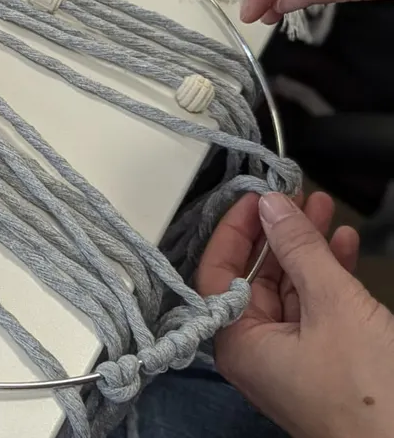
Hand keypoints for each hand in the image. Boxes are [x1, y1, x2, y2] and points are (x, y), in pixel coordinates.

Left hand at [197, 191, 393, 437]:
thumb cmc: (369, 391)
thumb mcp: (332, 305)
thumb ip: (298, 249)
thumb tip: (271, 204)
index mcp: (237, 343)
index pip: (218, 271)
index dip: (236, 229)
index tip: (258, 196)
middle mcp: (254, 351)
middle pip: (254, 276)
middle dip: (278, 232)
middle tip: (296, 195)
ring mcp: (288, 359)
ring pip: (288, 288)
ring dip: (307, 247)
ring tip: (323, 208)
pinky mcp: (321, 363)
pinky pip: (314, 309)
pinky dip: (328, 275)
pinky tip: (343, 244)